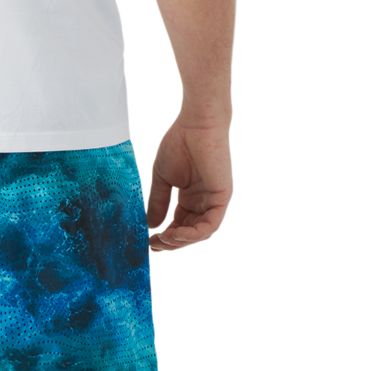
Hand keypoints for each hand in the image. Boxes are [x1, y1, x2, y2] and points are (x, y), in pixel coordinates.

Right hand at [145, 111, 232, 251]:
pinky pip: (210, 225)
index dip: (164, 236)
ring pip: (199, 233)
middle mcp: (203, 203)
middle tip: (154, 245)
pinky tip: (175, 232)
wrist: (196, 124)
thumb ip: (158, 201)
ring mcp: (213, 202)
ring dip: (181, 241)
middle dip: (171, 243)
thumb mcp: (162, 177)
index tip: (148, 242)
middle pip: (189, 233)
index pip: (178, 225)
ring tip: (163, 239)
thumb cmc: (179, 143)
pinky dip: (193, 233)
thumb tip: (150, 226)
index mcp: (190, 198)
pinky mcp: (222, 199)